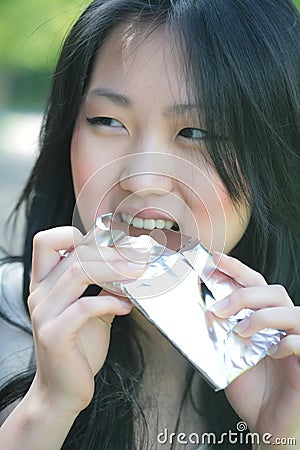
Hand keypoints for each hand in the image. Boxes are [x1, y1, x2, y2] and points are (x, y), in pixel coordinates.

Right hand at [27, 226, 146, 414]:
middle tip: (138, 257)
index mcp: (45, 283)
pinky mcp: (54, 335)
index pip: (47, 240)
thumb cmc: (78, 348)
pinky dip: (110, 302)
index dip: (77, 234)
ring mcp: (44, 314)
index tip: (110, 244)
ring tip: (136, 274)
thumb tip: (130, 266)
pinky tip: (125, 306)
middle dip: (111, 251)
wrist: (62, 390)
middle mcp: (39, 294)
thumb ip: (102, 287)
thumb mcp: (90, 310)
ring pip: (77, 273)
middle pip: (73, 253)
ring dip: (114, 270)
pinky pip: (84, 307)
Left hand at [211, 253, 299, 447]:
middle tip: (219, 308)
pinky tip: (270, 352)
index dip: (236, 269)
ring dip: (263, 316)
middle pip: (274, 291)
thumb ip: (220, 334)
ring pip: (292, 311)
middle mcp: (282, 325)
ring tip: (241, 331)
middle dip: (245, 294)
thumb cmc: (250, 390)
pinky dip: (287, 342)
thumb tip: (198, 311)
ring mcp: (297, 342)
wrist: (266, 425)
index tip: (214, 260)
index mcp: (263, 319)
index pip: (254, 284)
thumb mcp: (226, 356)